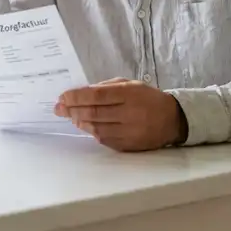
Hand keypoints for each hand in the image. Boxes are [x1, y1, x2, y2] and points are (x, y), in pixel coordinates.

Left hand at [54, 78, 186, 151]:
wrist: (172, 120)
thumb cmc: (148, 98)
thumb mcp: (131, 85)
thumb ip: (107, 87)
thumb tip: (81, 94)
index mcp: (129, 94)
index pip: (96, 96)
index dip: (76, 97)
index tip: (62, 97)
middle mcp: (129, 113)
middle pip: (93, 113)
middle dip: (72, 110)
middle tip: (58, 108)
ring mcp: (129, 132)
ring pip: (96, 128)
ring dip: (80, 122)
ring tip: (71, 116)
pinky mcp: (128, 146)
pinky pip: (104, 139)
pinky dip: (93, 132)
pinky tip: (86, 126)